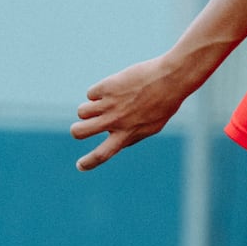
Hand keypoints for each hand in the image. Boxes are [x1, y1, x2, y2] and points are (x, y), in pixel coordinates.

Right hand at [71, 55, 199, 170]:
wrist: (170, 79)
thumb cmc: (164, 103)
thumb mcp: (152, 127)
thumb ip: (133, 136)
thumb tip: (117, 142)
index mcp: (126, 134)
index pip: (102, 154)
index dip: (88, 162)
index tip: (80, 166)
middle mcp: (115, 121)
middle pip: (79, 132)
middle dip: (76, 131)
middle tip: (82, 128)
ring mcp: (109, 104)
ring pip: (82, 112)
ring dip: (89, 109)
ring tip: (105, 103)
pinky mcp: (107, 87)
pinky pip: (90, 94)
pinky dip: (98, 93)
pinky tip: (114, 88)